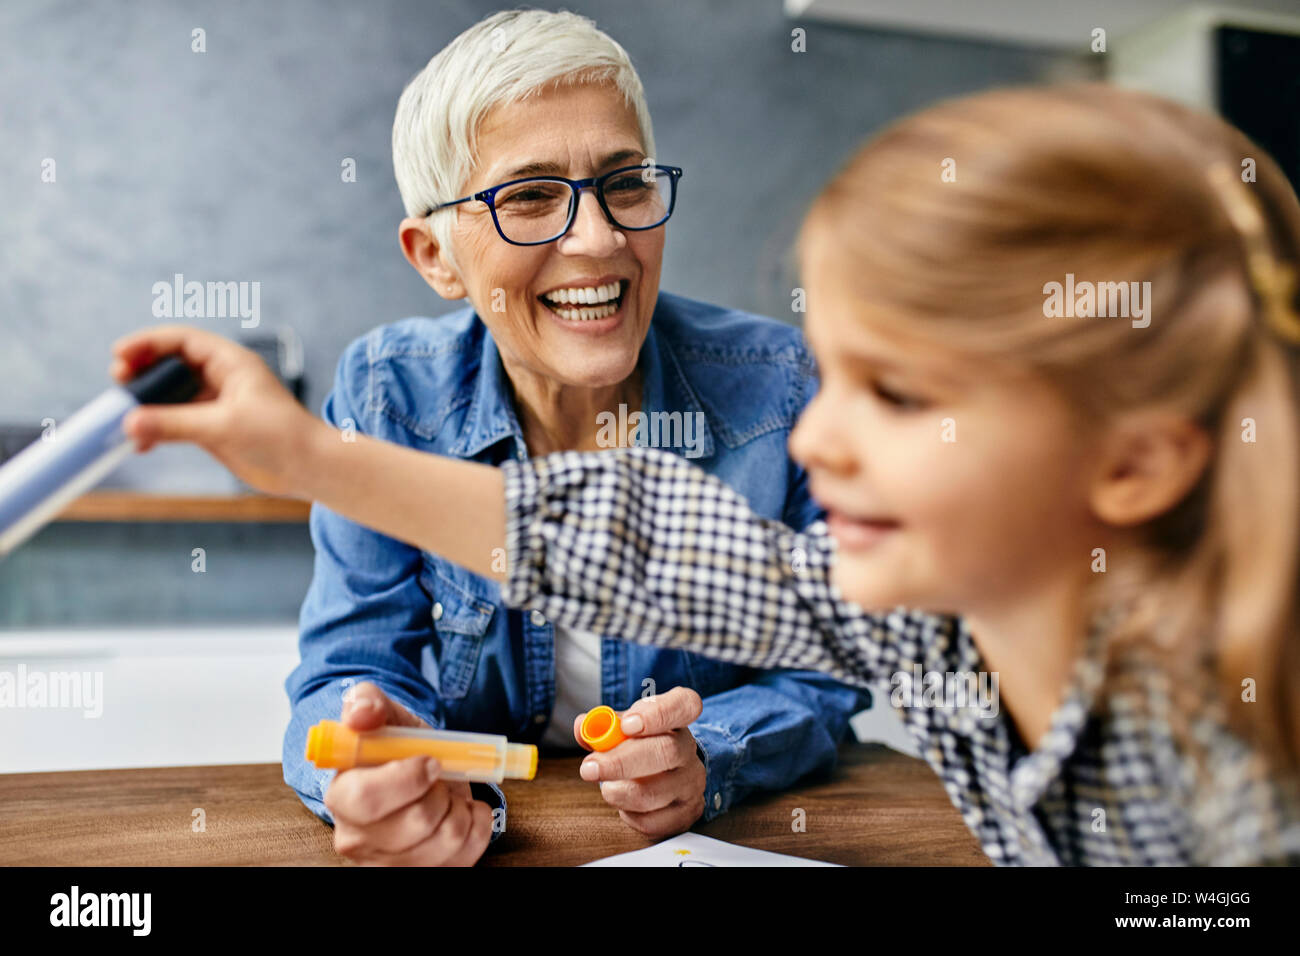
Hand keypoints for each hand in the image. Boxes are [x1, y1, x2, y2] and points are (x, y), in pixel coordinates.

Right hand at [108, 324, 325, 496]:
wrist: (310, 469)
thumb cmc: (280, 437)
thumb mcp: (224, 427)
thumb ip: (175, 424)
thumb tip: (129, 424)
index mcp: (231, 363)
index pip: (182, 341)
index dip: (148, 344)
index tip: (119, 355)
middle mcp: (222, 379)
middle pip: (171, 366)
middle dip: (142, 372)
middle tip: (118, 383)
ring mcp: (216, 404)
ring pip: (170, 396)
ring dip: (146, 405)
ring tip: (122, 417)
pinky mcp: (213, 430)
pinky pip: (175, 423)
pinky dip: (157, 429)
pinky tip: (140, 444)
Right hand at [321, 682, 494, 865]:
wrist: (418, 771)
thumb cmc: (397, 746)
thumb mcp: (385, 715)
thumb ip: (367, 703)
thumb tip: (361, 712)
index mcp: (342, 796)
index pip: (369, 800)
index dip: (409, 779)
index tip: (431, 761)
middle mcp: (358, 839)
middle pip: (416, 823)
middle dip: (440, 790)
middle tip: (438, 774)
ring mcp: (389, 863)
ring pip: (447, 840)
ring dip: (460, 807)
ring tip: (446, 793)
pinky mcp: (423, 873)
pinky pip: (467, 855)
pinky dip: (477, 825)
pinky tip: (462, 810)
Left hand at [572, 686, 706, 837]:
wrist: (667, 777)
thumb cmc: (640, 746)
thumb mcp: (624, 727)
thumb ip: (602, 724)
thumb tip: (582, 726)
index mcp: (677, 718)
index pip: (684, 705)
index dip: (657, 714)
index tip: (627, 725)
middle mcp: (689, 749)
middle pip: (665, 752)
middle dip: (620, 762)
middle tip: (589, 768)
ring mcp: (691, 783)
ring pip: (654, 793)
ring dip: (619, 793)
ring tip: (606, 789)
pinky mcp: (686, 813)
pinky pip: (652, 820)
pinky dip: (628, 815)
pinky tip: (625, 805)